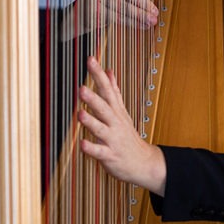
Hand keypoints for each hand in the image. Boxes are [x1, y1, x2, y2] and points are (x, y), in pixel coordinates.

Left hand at [77, 56, 165, 195]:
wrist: (143, 162)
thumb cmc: (127, 136)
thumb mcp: (122, 110)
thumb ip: (113, 90)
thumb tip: (109, 71)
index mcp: (116, 111)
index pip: (107, 89)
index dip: (98, 74)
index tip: (91, 60)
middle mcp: (114, 123)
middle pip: (104, 108)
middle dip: (93, 98)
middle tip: (82, 88)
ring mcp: (112, 139)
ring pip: (100, 129)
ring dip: (91, 121)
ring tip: (81, 113)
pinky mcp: (110, 155)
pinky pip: (99, 152)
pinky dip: (91, 148)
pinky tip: (82, 143)